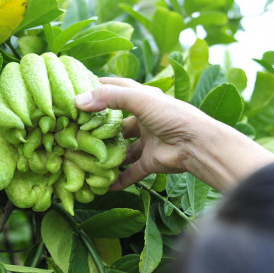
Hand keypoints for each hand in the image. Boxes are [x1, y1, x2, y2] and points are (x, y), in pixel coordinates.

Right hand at [75, 77, 211, 189]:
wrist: (196, 145)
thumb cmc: (172, 116)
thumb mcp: (140, 99)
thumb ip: (110, 98)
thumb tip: (78, 101)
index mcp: (145, 100)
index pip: (119, 89)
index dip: (101, 88)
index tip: (81, 89)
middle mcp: (145, 120)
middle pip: (117, 122)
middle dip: (99, 126)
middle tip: (76, 129)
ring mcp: (147, 142)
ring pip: (122, 148)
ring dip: (107, 153)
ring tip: (85, 156)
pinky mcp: (150, 162)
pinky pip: (131, 172)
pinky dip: (120, 179)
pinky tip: (104, 184)